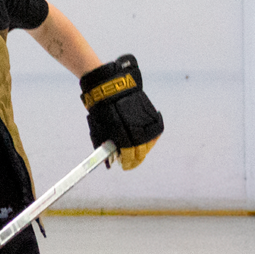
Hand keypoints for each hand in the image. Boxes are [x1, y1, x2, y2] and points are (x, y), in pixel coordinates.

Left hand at [79, 54, 162, 169]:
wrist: (112, 87)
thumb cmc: (102, 110)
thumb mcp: (99, 130)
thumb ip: (105, 147)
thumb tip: (108, 162)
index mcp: (125, 137)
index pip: (130, 157)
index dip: (127, 163)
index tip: (125, 166)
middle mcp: (139, 132)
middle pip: (141, 153)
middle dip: (135, 159)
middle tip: (130, 160)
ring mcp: (147, 124)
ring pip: (149, 144)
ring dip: (142, 149)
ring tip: (136, 150)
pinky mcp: (153, 116)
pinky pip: (155, 133)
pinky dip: (150, 138)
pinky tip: (144, 139)